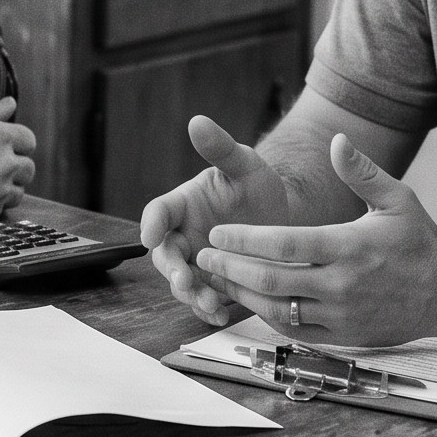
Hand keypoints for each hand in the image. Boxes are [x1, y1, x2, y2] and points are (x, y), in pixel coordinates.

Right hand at [141, 116, 299, 325]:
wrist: (286, 217)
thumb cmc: (261, 185)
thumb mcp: (244, 164)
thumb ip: (220, 148)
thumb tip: (197, 121)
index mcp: (183, 204)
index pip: (157, 213)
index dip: (151, 224)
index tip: (149, 236)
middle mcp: (184, 235)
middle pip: (165, 255)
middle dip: (172, 269)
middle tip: (184, 280)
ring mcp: (197, 263)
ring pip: (182, 283)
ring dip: (190, 295)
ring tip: (209, 303)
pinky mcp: (214, 285)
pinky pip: (204, 300)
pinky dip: (209, 310)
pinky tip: (222, 315)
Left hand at [192, 135, 436, 344]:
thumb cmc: (420, 242)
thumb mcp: (398, 199)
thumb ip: (363, 171)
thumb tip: (337, 139)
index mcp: (350, 247)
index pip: (284, 244)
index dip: (244, 240)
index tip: (217, 233)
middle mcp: (342, 285)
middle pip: (271, 281)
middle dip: (229, 269)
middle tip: (203, 257)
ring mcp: (341, 315)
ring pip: (276, 310)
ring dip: (241, 295)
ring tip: (216, 279)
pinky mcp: (343, 336)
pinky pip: (294, 330)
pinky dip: (266, 315)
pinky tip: (251, 299)